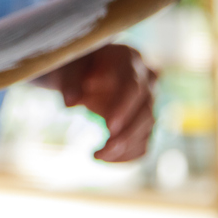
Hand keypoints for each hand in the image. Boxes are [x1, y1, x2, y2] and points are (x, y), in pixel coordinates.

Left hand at [46, 44, 157, 162]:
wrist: (80, 71)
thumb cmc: (75, 65)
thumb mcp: (68, 68)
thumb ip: (69, 83)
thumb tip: (69, 104)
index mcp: (129, 59)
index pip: (134, 86)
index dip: (123, 107)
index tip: (108, 127)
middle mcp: (147, 79)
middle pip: (146, 111)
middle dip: (126, 134)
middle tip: (103, 150)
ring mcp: (148, 101)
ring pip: (147, 129)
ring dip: (125, 147)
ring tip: (97, 155)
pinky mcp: (143, 121)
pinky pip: (143, 143)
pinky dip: (127, 155)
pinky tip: (104, 159)